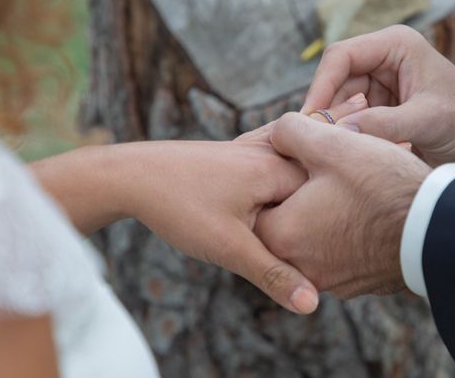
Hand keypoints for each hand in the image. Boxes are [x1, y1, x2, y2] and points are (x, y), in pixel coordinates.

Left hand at [33, 139, 317, 314]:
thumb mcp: (230, 248)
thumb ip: (274, 274)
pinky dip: (274, 191)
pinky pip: (269, 171)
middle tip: (303, 242)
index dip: (325, 227)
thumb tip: (312, 303)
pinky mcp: (236, 156)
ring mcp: (252, 151)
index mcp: (276, 170)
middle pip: (309, 189)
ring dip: (291, 204)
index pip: (324, 198)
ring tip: (277, 230)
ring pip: (288, 181)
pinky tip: (265, 206)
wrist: (129, 176)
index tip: (324, 251)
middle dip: (311, 215)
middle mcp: (269, 154)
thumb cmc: (179, 206)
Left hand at [254, 112, 431, 297]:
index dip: (274, 173)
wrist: (439, 228)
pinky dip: (348, 231)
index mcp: (282, 236)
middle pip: (286, 219)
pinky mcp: (359, 284)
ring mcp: (332, 281)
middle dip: (300, 192)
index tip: (295, 159)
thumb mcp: (332, 143)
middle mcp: (300, 268)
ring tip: (350, 186)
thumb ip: (290, 131)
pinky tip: (368, 209)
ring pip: (315, 235)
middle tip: (324, 170)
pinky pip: (341, 251)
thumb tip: (278, 134)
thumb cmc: (382, 185)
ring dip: (325, 212)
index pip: (257, 201)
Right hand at [301, 25, 454, 167]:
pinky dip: (350, 134)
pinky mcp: (380, 106)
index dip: (321, 85)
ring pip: (340, 102)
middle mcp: (384, 59)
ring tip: (344, 150)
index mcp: (396, 45)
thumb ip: (385, 125)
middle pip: (335, 80)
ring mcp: (380, 83)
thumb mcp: (428, 121)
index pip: (341, 56)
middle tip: (321, 141)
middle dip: (328, 110)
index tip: (310, 116)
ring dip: (339, 125)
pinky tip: (355, 151)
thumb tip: (338, 131)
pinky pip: (352, 117)